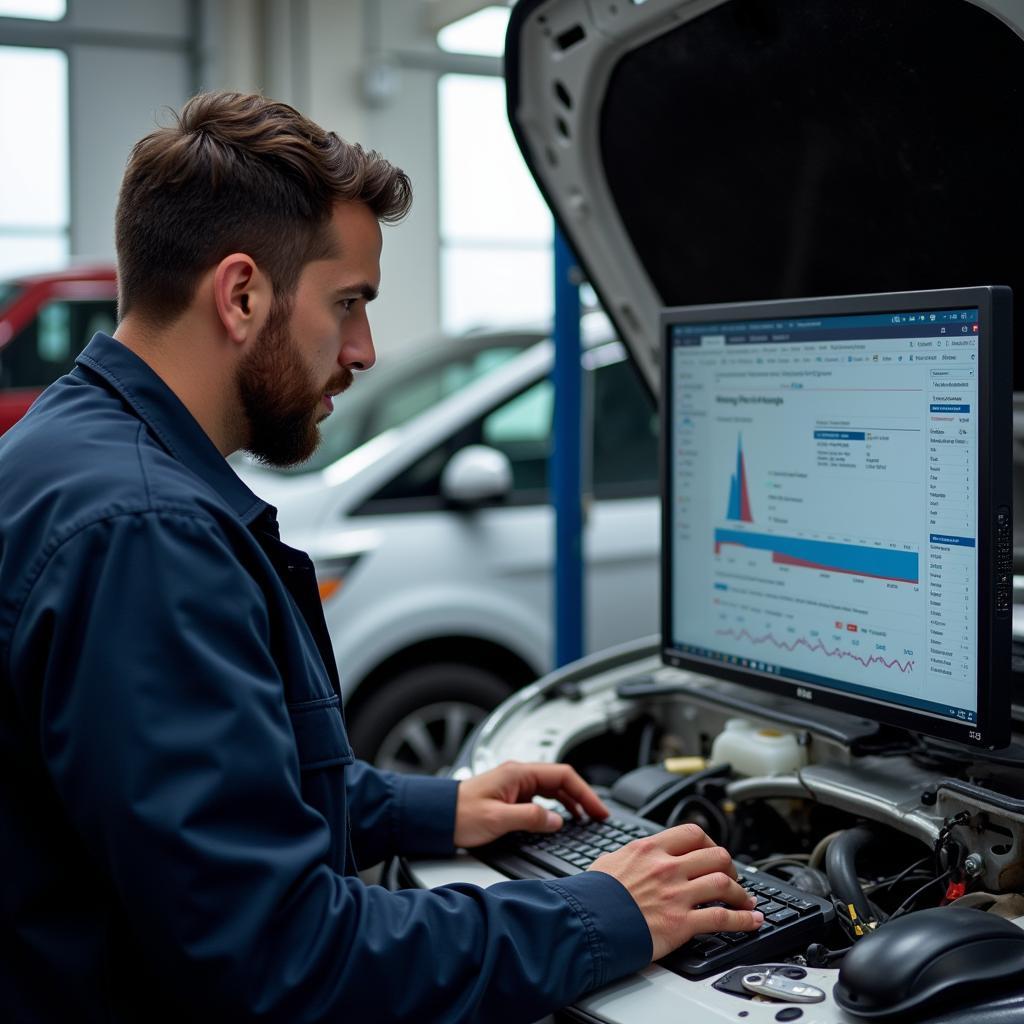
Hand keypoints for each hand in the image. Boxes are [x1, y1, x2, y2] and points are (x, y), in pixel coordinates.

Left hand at [453, 760, 608, 848]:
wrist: (435, 817)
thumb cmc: (458, 814)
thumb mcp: (498, 820)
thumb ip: (531, 818)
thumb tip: (558, 821)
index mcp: (518, 773)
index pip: (563, 776)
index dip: (585, 793)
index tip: (599, 810)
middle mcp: (517, 775)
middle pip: (560, 781)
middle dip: (582, 797)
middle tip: (598, 816)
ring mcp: (513, 785)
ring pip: (551, 789)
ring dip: (570, 802)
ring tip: (584, 819)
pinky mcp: (508, 797)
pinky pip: (539, 798)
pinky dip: (554, 807)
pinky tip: (559, 820)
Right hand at [588, 823, 762, 960]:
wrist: (586, 924)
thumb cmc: (592, 896)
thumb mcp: (609, 862)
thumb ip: (629, 857)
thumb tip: (632, 858)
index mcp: (650, 849)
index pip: (692, 833)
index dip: (710, 843)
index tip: (713, 853)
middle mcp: (667, 867)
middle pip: (716, 856)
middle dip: (731, 867)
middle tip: (732, 878)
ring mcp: (677, 894)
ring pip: (724, 883)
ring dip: (742, 894)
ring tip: (746, 901)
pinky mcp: (681, 923)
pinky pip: (722, 918)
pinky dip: (743, 920)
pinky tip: (752, 921)